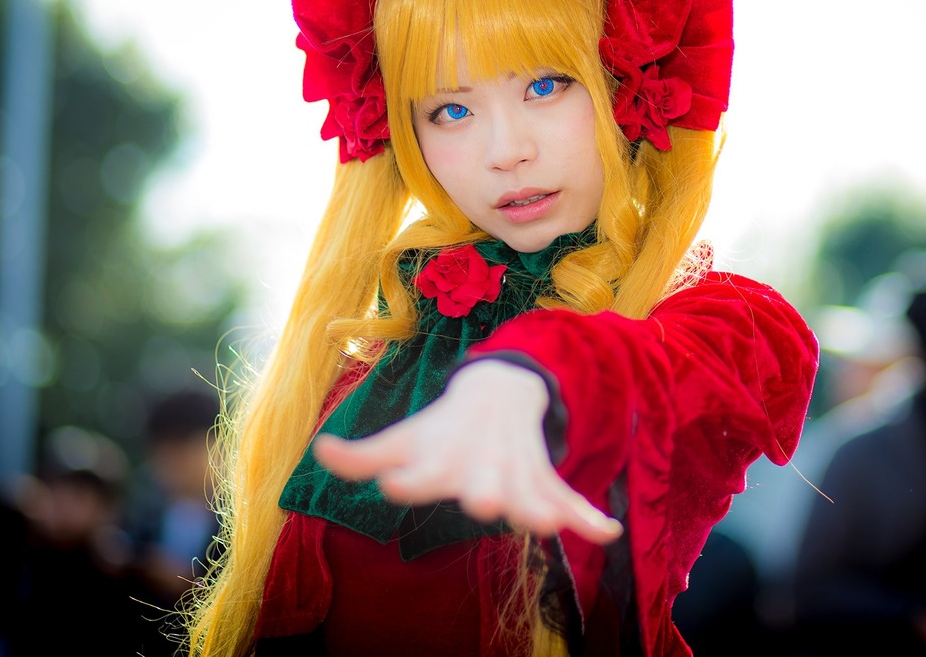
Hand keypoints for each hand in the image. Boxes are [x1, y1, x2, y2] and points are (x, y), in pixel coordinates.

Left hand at [312, 359, 623, 544]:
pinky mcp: (542, 477)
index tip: (392, 484)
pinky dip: (587, 515)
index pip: (421, 471)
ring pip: (529, 491)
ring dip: (539, 506)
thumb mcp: (400, 440)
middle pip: (483, 483)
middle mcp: (480, 465)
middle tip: (483, 505)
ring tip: (548, 523)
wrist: (495, 392)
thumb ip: (362, 456)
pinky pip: (567, 496)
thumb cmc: (439, 430)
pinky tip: (606, 533)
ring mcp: (515, 470)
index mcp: (442, 458)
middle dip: (485, 494)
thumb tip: (319, 448)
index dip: (408, 477)